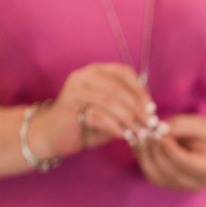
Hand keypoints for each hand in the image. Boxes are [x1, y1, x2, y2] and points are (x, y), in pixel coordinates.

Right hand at [28, 63, 152, 158]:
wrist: (54, 135)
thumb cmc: (86, 123)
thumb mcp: (111, 112)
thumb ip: (128, 108)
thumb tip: (150, 114)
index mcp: (97, 71)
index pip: (124, 73)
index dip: (140, 90)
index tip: (152, 108)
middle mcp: (84, 76)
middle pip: (118, 88)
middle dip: (137, 107)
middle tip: (149, 124)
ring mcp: (74, 89)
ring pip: (109, 101)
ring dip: (127, 118)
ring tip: (137, 132)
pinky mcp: (68, 106)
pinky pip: (97, 114)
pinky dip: (113, 125)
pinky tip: (122, 134)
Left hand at [134, 114, 205, 191]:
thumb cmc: (205, 134)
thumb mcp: (199, 126)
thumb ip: (181, 127)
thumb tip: (159, 129)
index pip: (184, 163)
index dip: (169, 148)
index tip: (158, 132)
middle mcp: (194, 183)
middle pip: (168, 172)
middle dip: (155, 151)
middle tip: (145, 132)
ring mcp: (180, 187)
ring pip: (155, 176)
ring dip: (145, 156)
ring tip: (141, 137)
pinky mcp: (168, 184)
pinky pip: (151, 174)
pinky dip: (143, 159)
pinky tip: (140, 144)